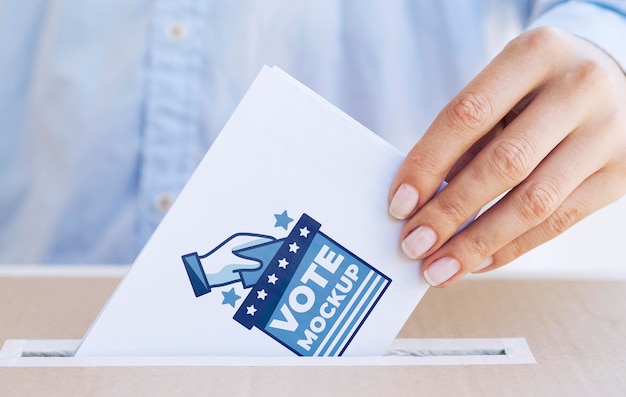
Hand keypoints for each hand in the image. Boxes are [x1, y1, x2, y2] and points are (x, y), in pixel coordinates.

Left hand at [182, 233, 274, 295]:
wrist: (204, 275)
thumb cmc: (217, 264)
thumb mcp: (232, 262)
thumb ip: (247, 263)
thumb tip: (262, 264)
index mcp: (241, 242)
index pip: (261, 240)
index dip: (271, 243)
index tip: (282, 247)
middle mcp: (245, 250)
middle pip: (262, 251)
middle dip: (271, 256)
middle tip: (283, 261)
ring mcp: (244, 260)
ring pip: (260, 262)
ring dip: (266, 266)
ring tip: (278, 271)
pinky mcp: (243, 270)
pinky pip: (255, 271)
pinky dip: (260, 274)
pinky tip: (267, 279)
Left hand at [388, 27, 625, 286]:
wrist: (615, 80)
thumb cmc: (537, 88)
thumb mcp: (502, 88)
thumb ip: (467, 135)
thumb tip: (420, 202)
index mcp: (536, 54)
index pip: (467, 115)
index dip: (428, 163)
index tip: (398, 205)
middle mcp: (579, 89)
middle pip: (503, 164)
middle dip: (450, 212)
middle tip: (413, 245)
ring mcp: (607, 134)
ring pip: (534, 203)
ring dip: (478, 243)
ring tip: (439, 268)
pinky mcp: (620, 175)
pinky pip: (559, 223)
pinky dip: (512, 248)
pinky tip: (477, 261)